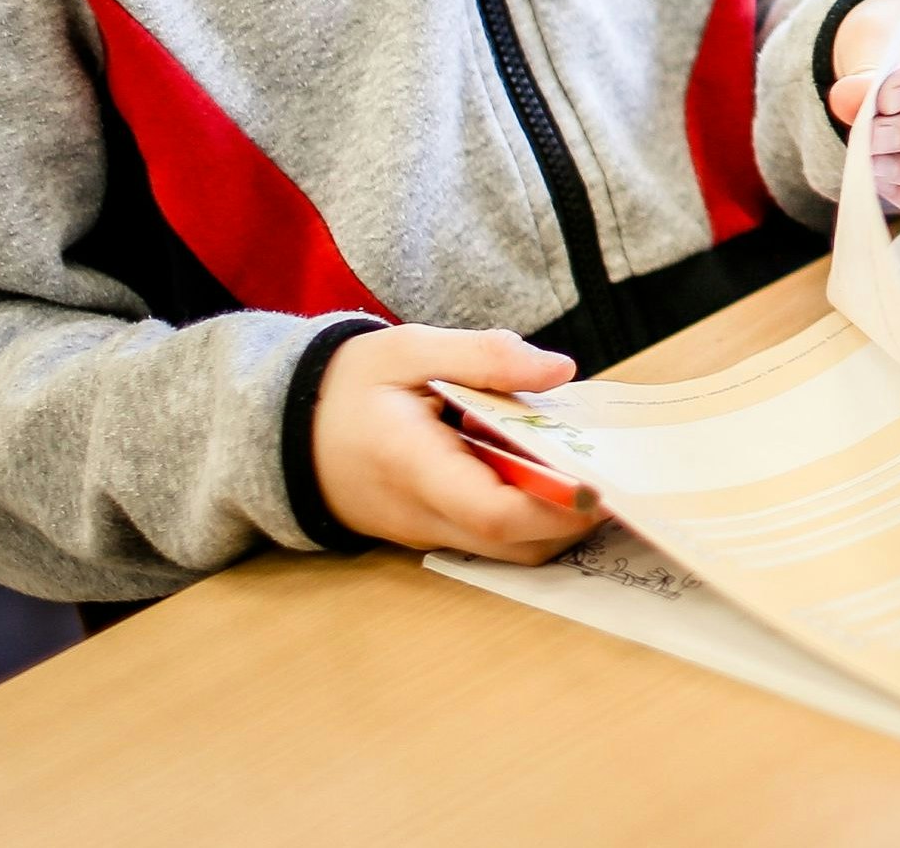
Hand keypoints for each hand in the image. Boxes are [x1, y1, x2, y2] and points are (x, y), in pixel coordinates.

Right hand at [306, 324, 594, 563]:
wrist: (283, 428)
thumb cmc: (347, 385)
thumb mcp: (407, 348)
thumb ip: (484, 356)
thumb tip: (560, 371)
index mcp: (413, 468)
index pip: (494, 512)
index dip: (555, 505)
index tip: (601, 481)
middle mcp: (422, 515)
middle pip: (515, 545)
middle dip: (573, 519)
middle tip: (616, 471)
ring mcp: (427, 532)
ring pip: (510, 551)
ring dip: (556, 520)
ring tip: (585, 465)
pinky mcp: (433, 532)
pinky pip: (492, 539)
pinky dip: (531, 515)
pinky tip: (547, 469)